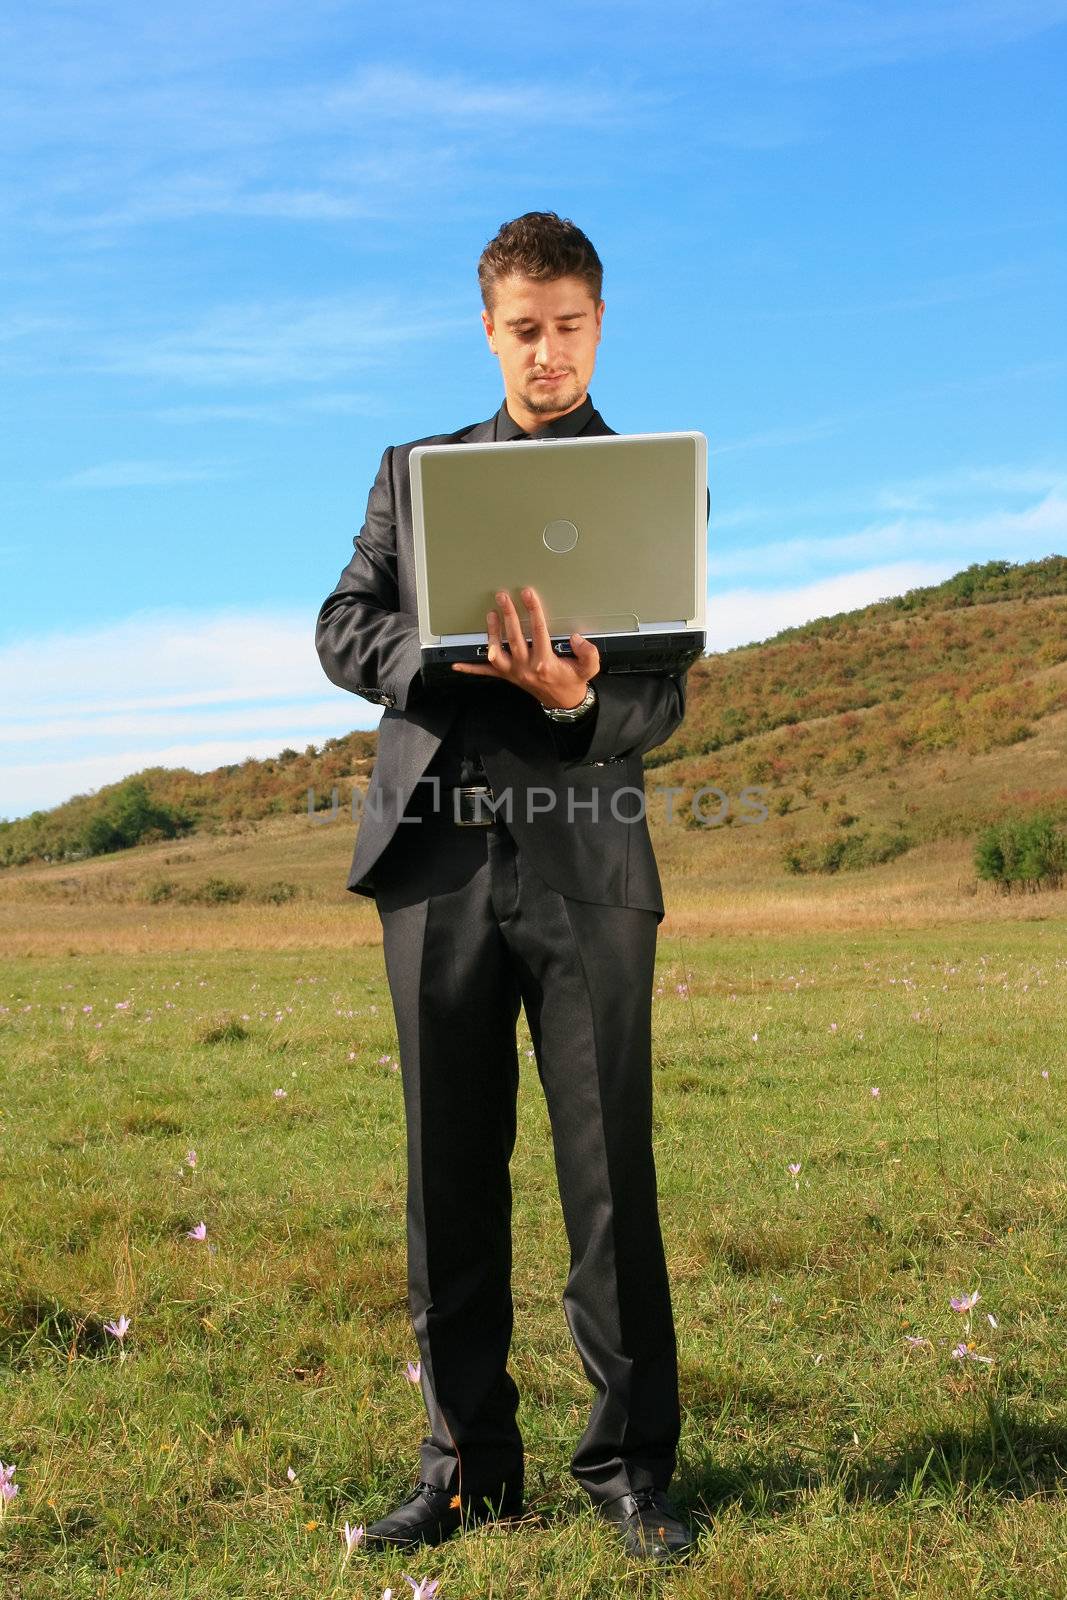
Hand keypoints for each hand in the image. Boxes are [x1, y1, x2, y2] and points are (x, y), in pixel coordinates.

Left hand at [451, 584, 599, 709]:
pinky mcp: (507, 677)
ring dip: (492, 633)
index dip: (533, 610)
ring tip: (490, 615)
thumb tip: (576, 638)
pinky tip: (458, 663)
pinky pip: (486, 673)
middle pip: (515, 637)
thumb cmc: (573, 681)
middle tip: (503, 597)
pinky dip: (471, 668)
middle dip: (508, 614)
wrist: (563, 702)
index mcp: (545, 663)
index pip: (538, 631)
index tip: (528, 594)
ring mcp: (514, 673)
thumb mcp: (589, 669)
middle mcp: (526, 667)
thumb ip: (588, 653)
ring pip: (497, 652)